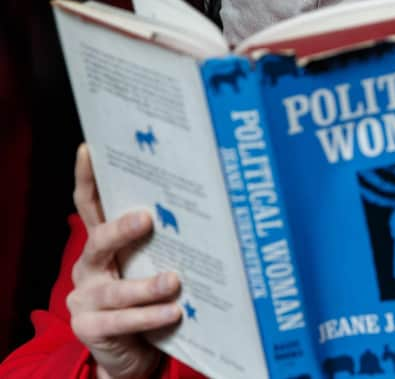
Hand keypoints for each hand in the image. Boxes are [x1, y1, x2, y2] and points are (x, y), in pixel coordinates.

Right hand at [67, 144, 181, 378]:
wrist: (134, 351)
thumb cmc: (149, 299)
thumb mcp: (152, 266)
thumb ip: (163, 244)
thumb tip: (204, 212)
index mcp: (103, 246)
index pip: (90, 206)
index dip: (86, 178)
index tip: (90, 149)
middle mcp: (89, 267)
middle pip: (98, 241)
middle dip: (121, 229)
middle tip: (148, 219)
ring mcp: (85, 298)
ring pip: (115, 288)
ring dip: (146, 285)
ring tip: (173, 281)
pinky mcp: (90, 328)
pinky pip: (121, 321)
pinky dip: (149, 316)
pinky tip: (173, 312)